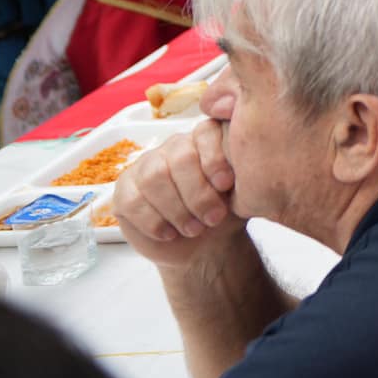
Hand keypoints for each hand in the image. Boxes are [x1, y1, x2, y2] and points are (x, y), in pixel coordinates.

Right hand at [112, 120, 246, 268]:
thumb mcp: (244, 190)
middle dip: (198, 193)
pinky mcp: (125, 191)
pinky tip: (170, 233)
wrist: (206, 245)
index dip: (215, 158)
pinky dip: (154, 221)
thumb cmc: (226, 212)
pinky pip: (133, 201)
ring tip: (194, 229)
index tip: (226, 185)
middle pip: (179, 158)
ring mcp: (146, 166)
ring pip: (154, 178)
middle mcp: (174, 146)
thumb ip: (246, 167)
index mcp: (205, 139)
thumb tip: (253, 152)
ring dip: (177, 209)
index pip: (205, 132)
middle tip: (213, 218)